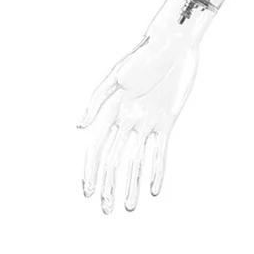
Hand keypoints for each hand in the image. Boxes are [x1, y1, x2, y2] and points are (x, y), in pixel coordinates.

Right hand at [77, 0, 208, 213]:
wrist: (175, 43)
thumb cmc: (144, 54)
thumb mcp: (118, 75)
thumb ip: (97, 100)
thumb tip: (79, 126)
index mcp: (110, 110)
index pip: (97, 148)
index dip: (91, 170)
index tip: (88, 192)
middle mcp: (126, 120)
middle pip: (115, 160)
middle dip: (111, 185)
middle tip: (107, 210)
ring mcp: (146, 122)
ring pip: (137, 160)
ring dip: (133, 184)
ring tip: (130, 208)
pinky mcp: (166, 121)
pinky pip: (160, 151)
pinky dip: (156, 170)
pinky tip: (153, 190)